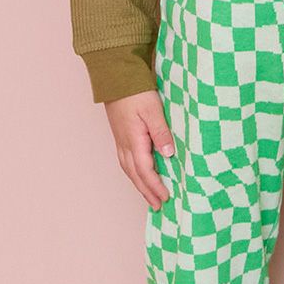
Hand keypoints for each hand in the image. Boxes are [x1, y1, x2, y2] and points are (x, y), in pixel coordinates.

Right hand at [103, 89, 174, 211]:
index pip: (145, 171)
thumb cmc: (135, 92)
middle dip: (147, 191)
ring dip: (139, 184)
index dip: (156, 186)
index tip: (166, 198)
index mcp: (133, 141)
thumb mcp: (153, 110)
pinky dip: (134, 172)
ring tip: (149, 195)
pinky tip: (139, 172)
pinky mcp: (120, 134)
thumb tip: (168, 155)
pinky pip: (126, 160)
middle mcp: (124, 144)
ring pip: (129, 169)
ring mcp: (120, 140)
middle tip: (158, 206)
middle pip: (135, 175)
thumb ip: (161, 132)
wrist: (115, 77)